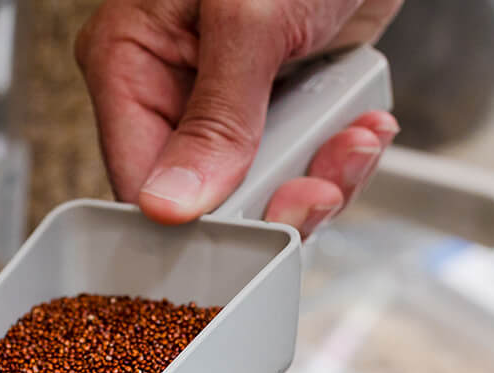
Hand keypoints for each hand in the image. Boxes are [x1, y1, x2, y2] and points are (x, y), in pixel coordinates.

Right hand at [78, 0, 402, 230]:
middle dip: (275, 200)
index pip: (138, 179)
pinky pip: (301, 161)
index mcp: (129, 60)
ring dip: (322, 178)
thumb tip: (169, 204)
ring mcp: (227, 99)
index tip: (250, 231)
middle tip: (319, 190)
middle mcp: (171, 87)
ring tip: (356, 143)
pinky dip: (341, 155)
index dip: (193, 220)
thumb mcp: (248, 20)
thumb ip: (215, 117)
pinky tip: (364, 127)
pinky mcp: (278, 99)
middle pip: (205, 197)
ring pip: (261, 187)